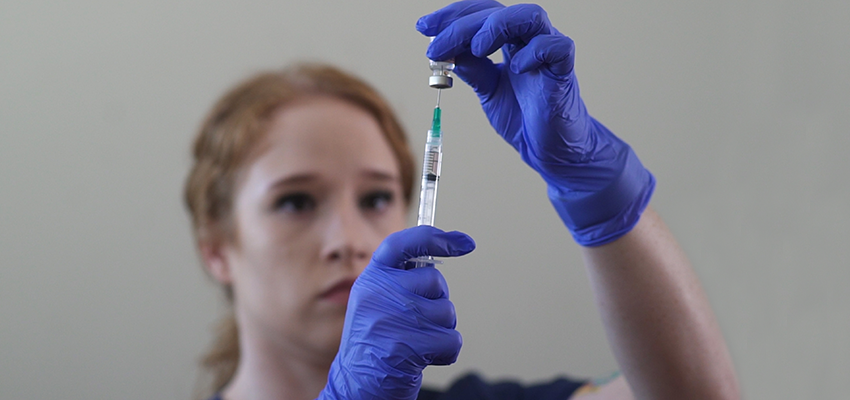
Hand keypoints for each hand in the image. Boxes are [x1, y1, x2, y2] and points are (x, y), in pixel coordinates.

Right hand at [318, 226, 474, 399]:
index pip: (401, 244)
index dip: (434, 238)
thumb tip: (450, 246)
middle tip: (418, 321)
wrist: (357, 385)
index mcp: (371, 279)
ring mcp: (390, 319)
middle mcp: (378, 293)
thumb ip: (402, 278)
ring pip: (446, 312)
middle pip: (434, 281)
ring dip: (441, 330)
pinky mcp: (406, 346)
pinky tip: (423, 357)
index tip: (464, 242)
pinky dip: (445, 352)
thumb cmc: (377, 341)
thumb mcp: (377, 301)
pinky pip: (451, 340)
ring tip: (415, 341)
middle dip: (437, 302)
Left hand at [417, 1, 654, 245]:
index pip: (481, 13)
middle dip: (461, 25)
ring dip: (496, 26)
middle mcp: (529, 40)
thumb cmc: (523, 117)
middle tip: (437, 47)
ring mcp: (548, 53)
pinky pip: (557, 47)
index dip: (452, 15)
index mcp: (509, 41)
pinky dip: (534, 51)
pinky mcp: (564, 72)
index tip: (423, 27)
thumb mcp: (486, 89)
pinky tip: (514, 69)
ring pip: (530, 15)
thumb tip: (444, 51)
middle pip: (497, 11)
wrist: (547, 150)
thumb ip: (471, 68)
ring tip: (475, 49)